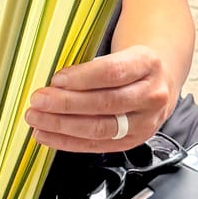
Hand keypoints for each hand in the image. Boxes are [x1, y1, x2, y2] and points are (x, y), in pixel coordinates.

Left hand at [26, 47, 175, 152]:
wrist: (159, 84)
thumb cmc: (131, 67)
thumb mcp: (121, 53)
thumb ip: (92, 67)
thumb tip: (55, 84)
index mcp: (148, 64)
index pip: (113, 72)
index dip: (82, 77)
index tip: (56, 80)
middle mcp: (151, 95)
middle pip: (106, 102)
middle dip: (67, 104)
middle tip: (39, 101)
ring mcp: (145, 122)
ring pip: (100, 128)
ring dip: (63, 125)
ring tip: (38, 119)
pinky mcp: (132, 142)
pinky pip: (97, 145)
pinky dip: (68, 142)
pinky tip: (48, 135)